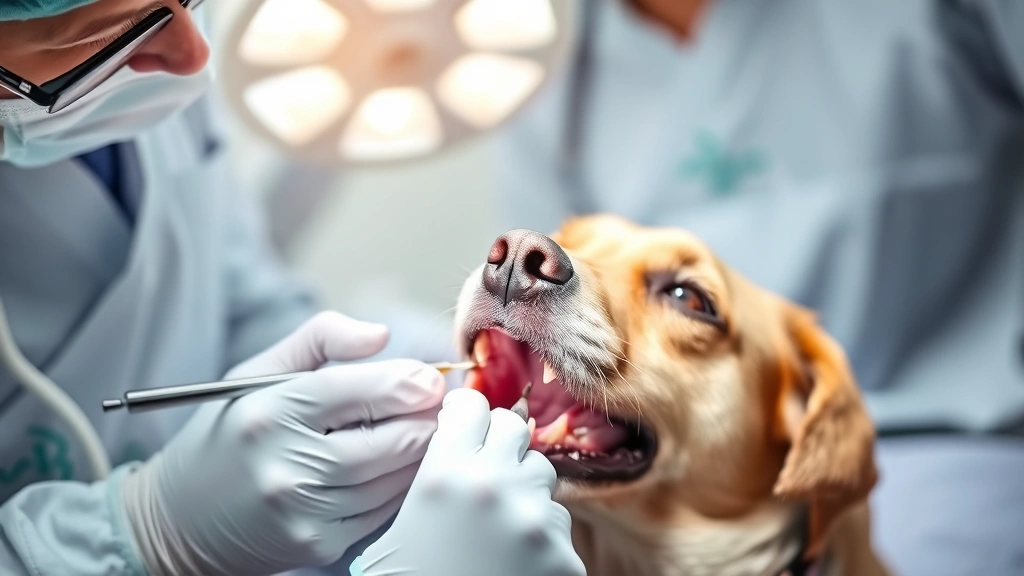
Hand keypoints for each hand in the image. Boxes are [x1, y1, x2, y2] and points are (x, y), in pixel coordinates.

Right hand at [119, 312, 445, 575]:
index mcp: (268, 412)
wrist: (181, 521)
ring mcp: (304, 511)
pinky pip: (384, 510)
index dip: (406, 381)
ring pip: (394, 477)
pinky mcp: (318, 544)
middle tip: (440, 404)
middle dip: (425, 418)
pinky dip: (402, 485)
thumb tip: (382, 335)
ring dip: (421, 452)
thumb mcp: (256, 373)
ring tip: (427, 430)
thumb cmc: (229, 435)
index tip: (429, 378)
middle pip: (388, 439)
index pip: (355, 389)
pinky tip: (399, 467)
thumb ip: (320, 339)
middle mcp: (284, 464)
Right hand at [352, 389, 585, 575]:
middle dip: (501, 445)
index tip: (466, 422)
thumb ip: (434, 474)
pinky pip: (558, 527)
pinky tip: (514, 565)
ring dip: (525, 493)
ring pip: (542, 476)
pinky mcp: (564, 557)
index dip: (467, 414)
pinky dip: (541, 542)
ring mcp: (535, 521)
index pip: (472, 406)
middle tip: (487, 471)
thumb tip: (456, 437)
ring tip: (498, 530)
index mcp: (445, 474)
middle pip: (515, 430)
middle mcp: (494, 486)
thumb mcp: (401, 523)